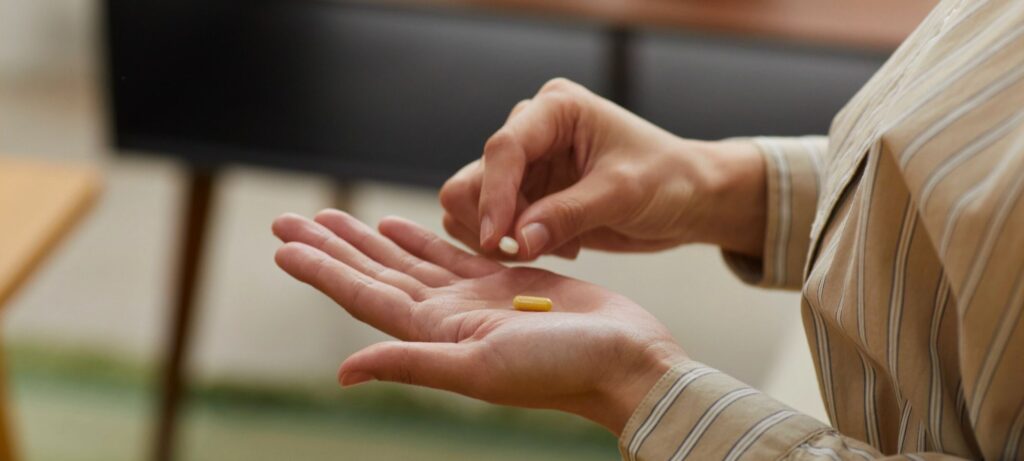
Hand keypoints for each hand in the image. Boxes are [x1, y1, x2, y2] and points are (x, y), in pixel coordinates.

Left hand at [272, 209, 685, 433]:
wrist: (626, 361)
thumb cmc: (562, 369)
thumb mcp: (480, 369)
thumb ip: (412, 363)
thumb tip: (343, 373)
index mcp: (436, 336)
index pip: (363, 296)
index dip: (322, 269)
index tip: (284, 244)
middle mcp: (447, 318)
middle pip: (375, 273)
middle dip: (331, 245)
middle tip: (288, 217)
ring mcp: (474, 300)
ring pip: (407, 260)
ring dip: (368, 238)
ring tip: (333, 215)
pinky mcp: (505, 281)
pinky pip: (450, 254)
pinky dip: (420, 238)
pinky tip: (399, 225)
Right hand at [440, 78, 766, 259]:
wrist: (690, 199)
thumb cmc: (668, 180)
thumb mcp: (622, 194)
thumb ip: (568, 215)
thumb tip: (516, 242)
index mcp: (555, 110)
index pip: (504, 149)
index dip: (494, 196)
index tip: (498, 240)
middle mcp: (531, 131)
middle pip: (474, 177)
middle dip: (492, 220)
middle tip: (528, 250)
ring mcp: (526, 166)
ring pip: (472, 204)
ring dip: (498, 237)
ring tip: (550, 247)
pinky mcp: (527, 197)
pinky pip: (492, 225)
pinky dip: (511, 245)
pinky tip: (559, 246)